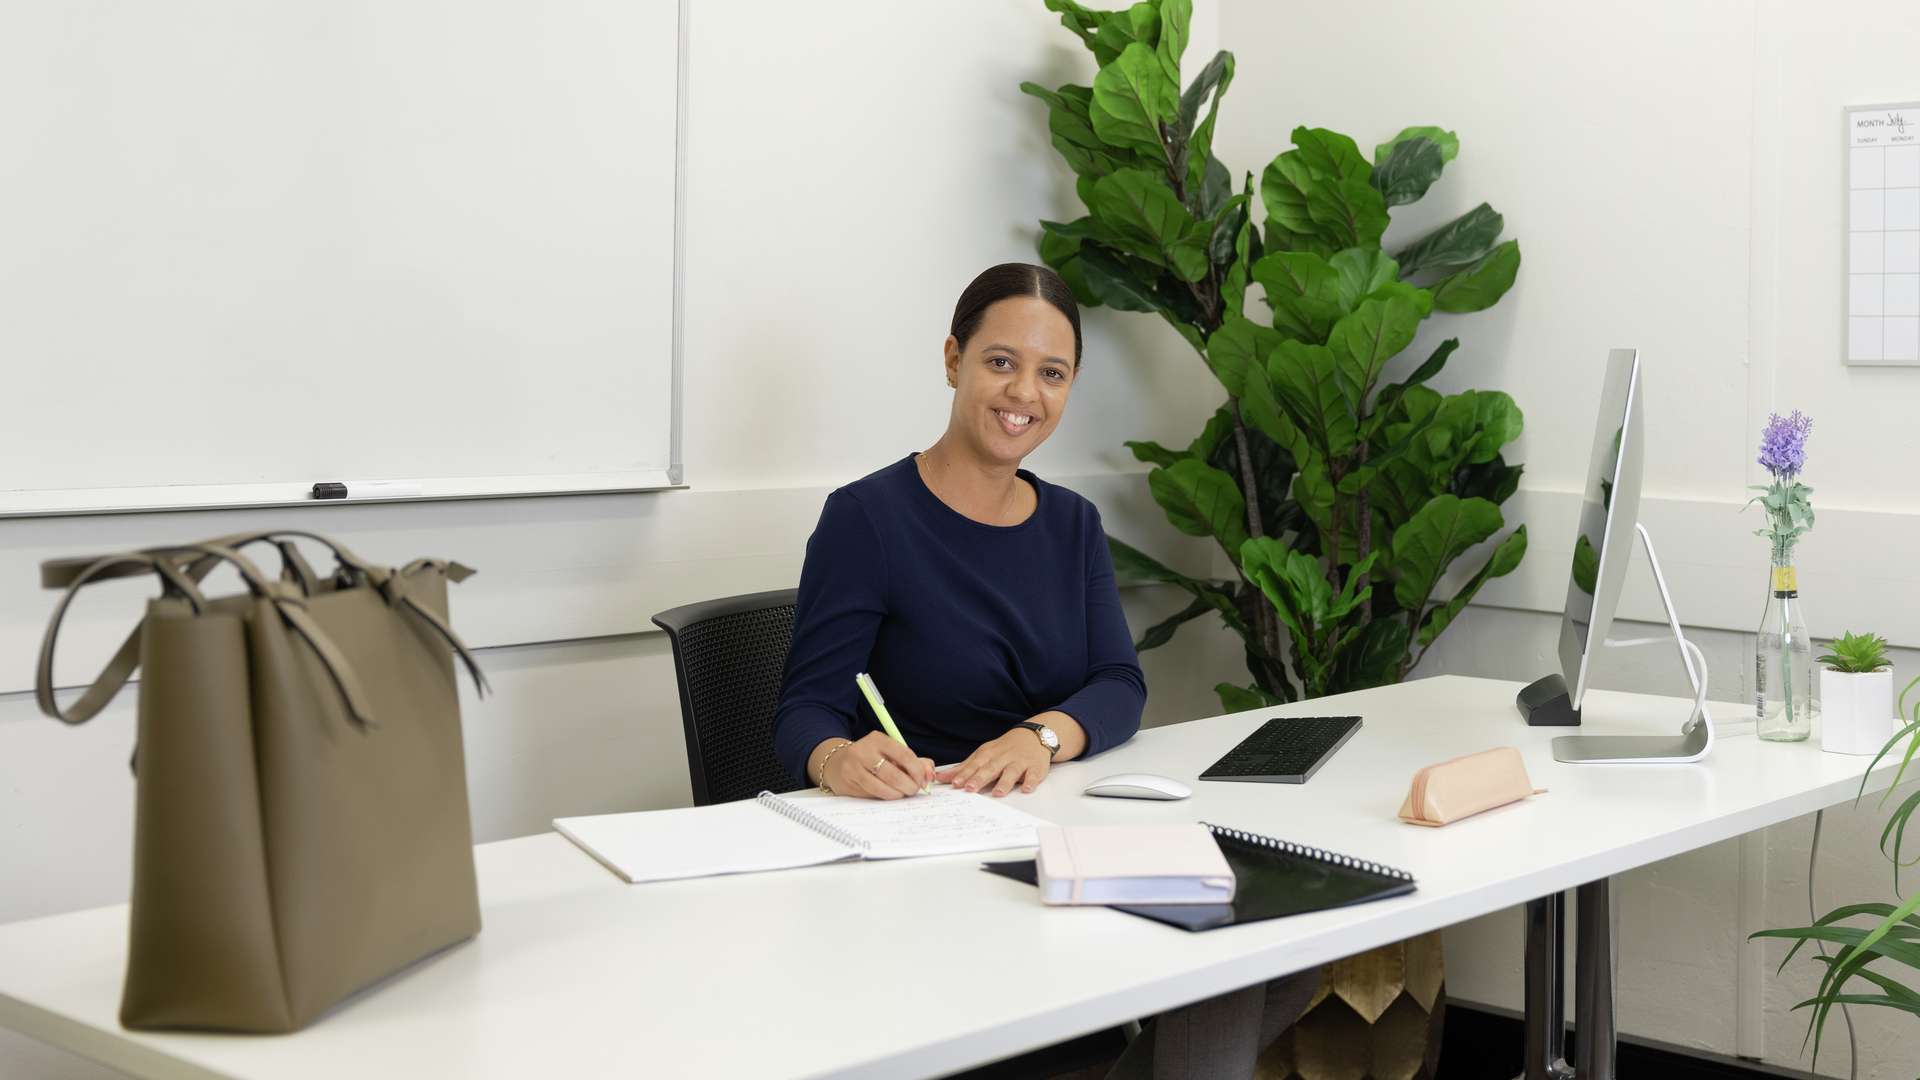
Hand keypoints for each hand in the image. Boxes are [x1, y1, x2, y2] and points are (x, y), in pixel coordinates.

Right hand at [821, 732, 934, 799]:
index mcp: (878, 739)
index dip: (917, 771)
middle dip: (909, 786)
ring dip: (898, 794)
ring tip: (902, 793)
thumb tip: (929, 775)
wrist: (838, 763)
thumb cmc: (872, 758)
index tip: (923, 780)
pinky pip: (872, 794)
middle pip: (894, 774)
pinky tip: (889, 794)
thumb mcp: (892, 753)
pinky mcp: (848, 783)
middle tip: (914, 790)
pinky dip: (885, 796)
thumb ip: (915, 761)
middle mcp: (863, 751)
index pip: (905, 755)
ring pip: (882, 787)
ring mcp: (854, 767)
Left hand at [935, 728, 1051, 796]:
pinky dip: (1031, 781)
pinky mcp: (1035, 767)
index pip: (975, 765)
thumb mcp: (984, 754)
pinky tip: (1026, 788)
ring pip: (1011, 772)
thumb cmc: (1004, 748)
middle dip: (980, 778)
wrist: (1033, 735)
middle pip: (991, 768)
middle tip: (970, 789)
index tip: (955, 783)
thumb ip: (964, 767)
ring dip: (1004, 782)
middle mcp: (1003, 757)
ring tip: (998, 793)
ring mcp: (1020, 762)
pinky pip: (1033, 775)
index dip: (965, 774)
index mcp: (989, 754)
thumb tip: (941, 777)